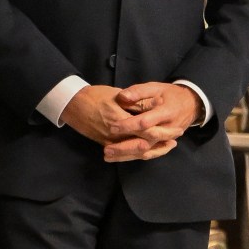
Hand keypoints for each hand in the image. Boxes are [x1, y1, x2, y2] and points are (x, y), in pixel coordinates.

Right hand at [59, 83, 178, 162]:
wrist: (72, 104)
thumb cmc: (94, 96)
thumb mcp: (116, 95)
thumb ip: (135, 102)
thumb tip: (155, 105)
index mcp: (119, 119)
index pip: (146, 129)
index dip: (163, 131)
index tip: (176, 128)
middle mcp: (115, 134)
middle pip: (144, 144)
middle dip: (162, 143)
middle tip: (176, 138)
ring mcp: (110, 142)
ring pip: (136, 153)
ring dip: (154, 150)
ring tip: (168, 146)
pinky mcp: (107, 144)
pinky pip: (127, 154)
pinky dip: (140, 153)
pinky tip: (150, 150)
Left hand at [106, 82, 197, 163]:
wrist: (190, 105)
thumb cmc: (170, 94)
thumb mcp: (156, 88)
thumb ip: (139, 92)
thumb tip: (122, 96)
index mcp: (165, 113)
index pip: (145, 122)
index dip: (128, 125)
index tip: (112, 127)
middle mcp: (166, 130)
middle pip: (145, 143)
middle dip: (124, 147)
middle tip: (106, 149)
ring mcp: (166, 140)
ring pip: (145, 152)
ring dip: (126, 155)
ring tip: (108, 156)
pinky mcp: (163, 145)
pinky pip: (149, 154)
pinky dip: (134, 157)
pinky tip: (120, 158)